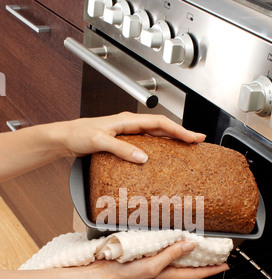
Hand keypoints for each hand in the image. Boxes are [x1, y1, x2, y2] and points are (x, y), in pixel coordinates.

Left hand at [56, 112, 205, 162]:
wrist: (65, 137)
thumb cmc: (78, 134)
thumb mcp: (99, 141)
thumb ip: (121, 149)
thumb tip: (143, 157)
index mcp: (128, 120)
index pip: (160, 123)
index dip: (179, 130)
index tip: (194, 137)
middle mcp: (130, 123)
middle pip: (163, 126)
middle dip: (182, 133)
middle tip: (198, 141)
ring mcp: (128, 131)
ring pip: (157, 132)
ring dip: (172, 138)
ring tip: (187, 145)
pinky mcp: (124, 139)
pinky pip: (147, 140)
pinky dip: (159, 144)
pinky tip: (163, 152)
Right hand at [82, 241, 228, 278]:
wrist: (104, 275)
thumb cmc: (125, 275)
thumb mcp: (152, 265)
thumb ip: (171, 255)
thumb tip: (190, 245)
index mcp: (167, 276)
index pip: (196, 274)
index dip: (212, 270)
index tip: (226, 265)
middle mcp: (163, 272)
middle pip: (189, 268)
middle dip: (204, 262)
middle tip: (216, 254)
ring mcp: (154, 266)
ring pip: (178, 260)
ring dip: (190, 254)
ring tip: (201, 246)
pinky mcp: (146, 259)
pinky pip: (165, 253)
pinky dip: (173, 247)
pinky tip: (173, 240)